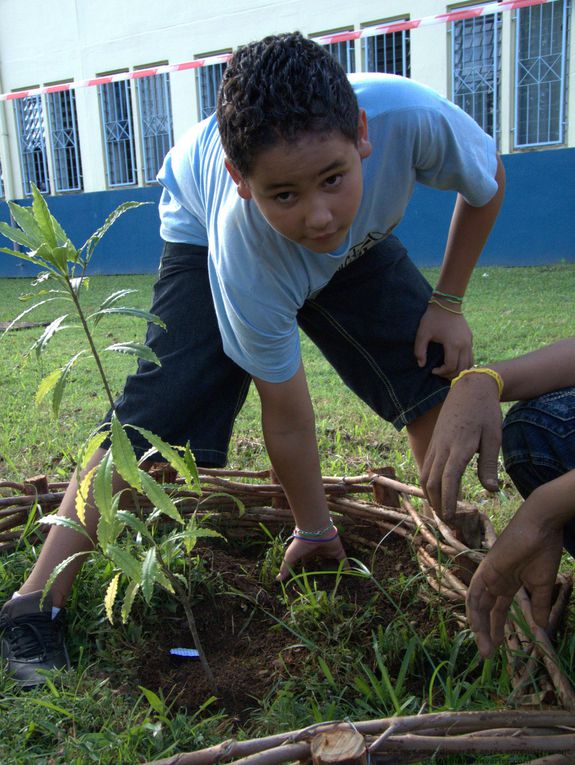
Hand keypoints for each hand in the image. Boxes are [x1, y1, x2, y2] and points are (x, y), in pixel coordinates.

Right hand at [276, 533, 348, 580]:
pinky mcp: (337, 550)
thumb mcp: (291, 557)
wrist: (314, 530)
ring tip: (336, 580)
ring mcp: (328, 551)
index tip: (307, 578)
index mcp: (307, 553)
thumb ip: (285, 568)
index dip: (307, 569)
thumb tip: (277, 580)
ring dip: (333, 568)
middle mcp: (318, 552)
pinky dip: (346, 566)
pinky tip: (349, 574)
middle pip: (320, 562)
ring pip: (331, 561)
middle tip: (323, 582)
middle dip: (321, 569)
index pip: (307, 563)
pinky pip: (343, 559)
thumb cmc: (301, 543)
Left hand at [414, 302, 472, 377]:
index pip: (451, 366)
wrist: (447, 303)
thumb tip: (421, 365)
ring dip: (459, 370)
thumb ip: (420, 350)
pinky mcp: (470, 338)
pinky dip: (464, 363)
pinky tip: (454, 362)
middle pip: (462, 368)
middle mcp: (464, 344)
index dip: (441, 372)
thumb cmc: (433, 318)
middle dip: (450, 374)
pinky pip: (471, 356)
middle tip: (439, 373)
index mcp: (453, 344)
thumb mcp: (422, 333)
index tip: (432, 370)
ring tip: (447, 370)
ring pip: (469, 364)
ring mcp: (469, 341)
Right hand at [421, 372, 501, 520]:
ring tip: (440, 511)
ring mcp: (435, 444)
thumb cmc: (485, 412)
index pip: (449, 479)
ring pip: (424, 475)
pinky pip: (425, 466)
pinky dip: (428, 483)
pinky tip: (435, 492)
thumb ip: (489, 464)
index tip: (451, 517)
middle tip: (447, 521)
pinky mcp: (434, 442)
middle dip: (437, 503)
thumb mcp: (493, 437)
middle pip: (432, 481)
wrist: (469, 388)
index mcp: (459, 447)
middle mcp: (442, 447)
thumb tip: (490, 490)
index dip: (447, 500)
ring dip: (430, 495)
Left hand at [466, 490, 563, 657]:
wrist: (541, 527)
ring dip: (479, 627)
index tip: (498, 648)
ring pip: (476, 605)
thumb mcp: (542, 585)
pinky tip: (479, 627)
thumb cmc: (543, 551)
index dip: (496, 628)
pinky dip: (475, 610)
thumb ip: (539, 605)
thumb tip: (542, 628)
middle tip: (488, 655)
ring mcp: (488, 574)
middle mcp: (494, 580)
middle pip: (484, 610)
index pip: (497, 610)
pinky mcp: (486, 569)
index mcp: (507, 583)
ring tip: (486, 648)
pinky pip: (475, 592)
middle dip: (485, 632)